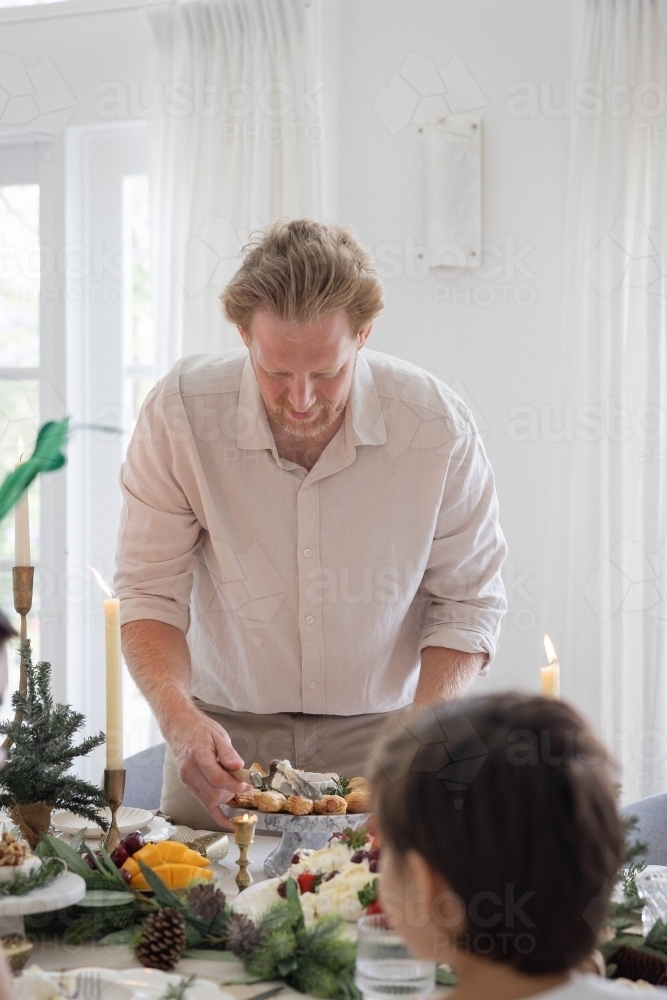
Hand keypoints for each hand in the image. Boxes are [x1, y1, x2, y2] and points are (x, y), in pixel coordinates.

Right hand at [166, 709, 249, 828]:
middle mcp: (190, 772)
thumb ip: (228, 752)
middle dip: (232, 793)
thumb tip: (239, 766)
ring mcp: (188, 781)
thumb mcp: (218, 734)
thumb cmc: (200, 729)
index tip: (247, 784)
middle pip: (213, 794)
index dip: (235, 785)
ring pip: (208, 801)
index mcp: (198, 756)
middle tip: (244, 785)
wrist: (180, 728)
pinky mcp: (189, 786)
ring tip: (236, 789)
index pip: (217, 778)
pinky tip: (229, 824)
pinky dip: (217, 816)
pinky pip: (203, 805)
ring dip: (226, 800)